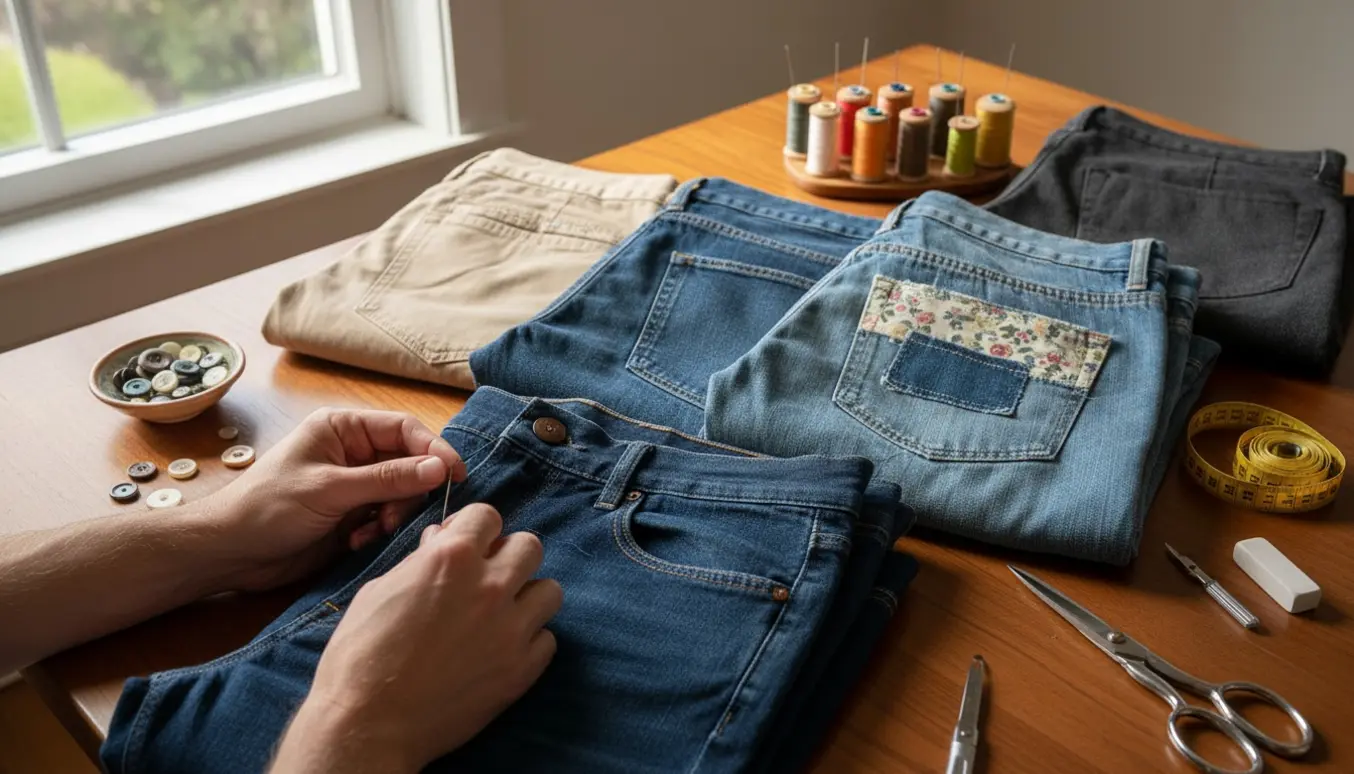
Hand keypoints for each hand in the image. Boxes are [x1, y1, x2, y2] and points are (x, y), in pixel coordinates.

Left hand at [205, 408, 466, 591]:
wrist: (231, 553)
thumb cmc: (269, 508)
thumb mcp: (330, 489)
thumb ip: (388, 479)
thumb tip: (440, 469)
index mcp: (343, 429)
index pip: (404, 430)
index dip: (434, 450)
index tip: (455, 476)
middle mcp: (353, 452)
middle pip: (409, 463)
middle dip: (409, 492)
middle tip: (394, 518)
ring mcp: (354, 484)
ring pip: (402, 494)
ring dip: (394, 515)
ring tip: (371, 532)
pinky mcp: (352, 515)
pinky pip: (387, 517)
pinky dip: (379, 531)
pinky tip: (357, 542)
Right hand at [272, 504, 561, 772]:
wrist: (368, 723)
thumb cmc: (361, 656)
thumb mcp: (380, 590)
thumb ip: (420, 560)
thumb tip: (441, 539)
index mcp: (451, 558)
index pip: (488, 515)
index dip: (475, 528)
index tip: (468, 544)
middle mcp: (490, 586)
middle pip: (530, 545)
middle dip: (509, 555)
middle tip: (489, 576)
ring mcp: (511, 629)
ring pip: (550, 590)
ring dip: (528, 597)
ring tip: (503, 613)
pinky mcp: (521, 670)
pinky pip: (547, 639)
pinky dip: (529, 641)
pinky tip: (503, 649)